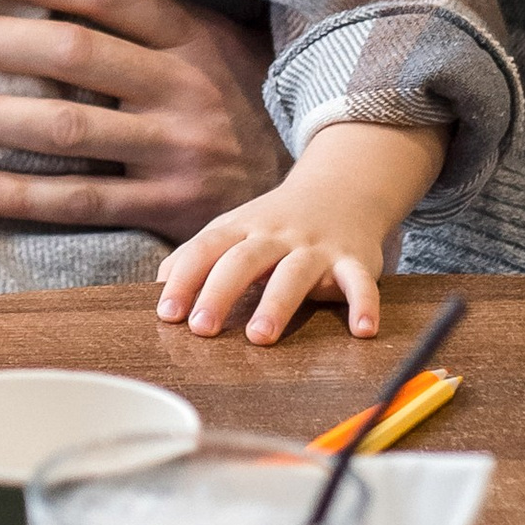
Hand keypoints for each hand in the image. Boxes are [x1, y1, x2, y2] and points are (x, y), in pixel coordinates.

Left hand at [0, 0, 285, 238]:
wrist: (308, 193)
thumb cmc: (239, 103)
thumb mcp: (215, 44)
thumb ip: (149, 18)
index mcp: (192, 33)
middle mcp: (183, 86)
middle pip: (73, 54)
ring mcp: (177, 149)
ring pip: (67, 128)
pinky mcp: (170, 208)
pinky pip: (82, 200)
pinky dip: (21, 193)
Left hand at [155, 123, 444, 343]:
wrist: (342, 188)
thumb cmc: (276, 223)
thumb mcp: (235, 229)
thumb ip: (200, 256)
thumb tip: (160, 284)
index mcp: (242, 228)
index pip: (206, 249)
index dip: (185, 279)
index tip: (167, 313)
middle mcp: (276, 235)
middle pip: (244, 260)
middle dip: (220, 292)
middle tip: (202, 329)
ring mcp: (316, 247)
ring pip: (295, 273)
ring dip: (277, 303)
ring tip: (259, 336)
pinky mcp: (355, 260)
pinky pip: (360, 281)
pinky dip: (364, 304)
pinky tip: (362, 331)